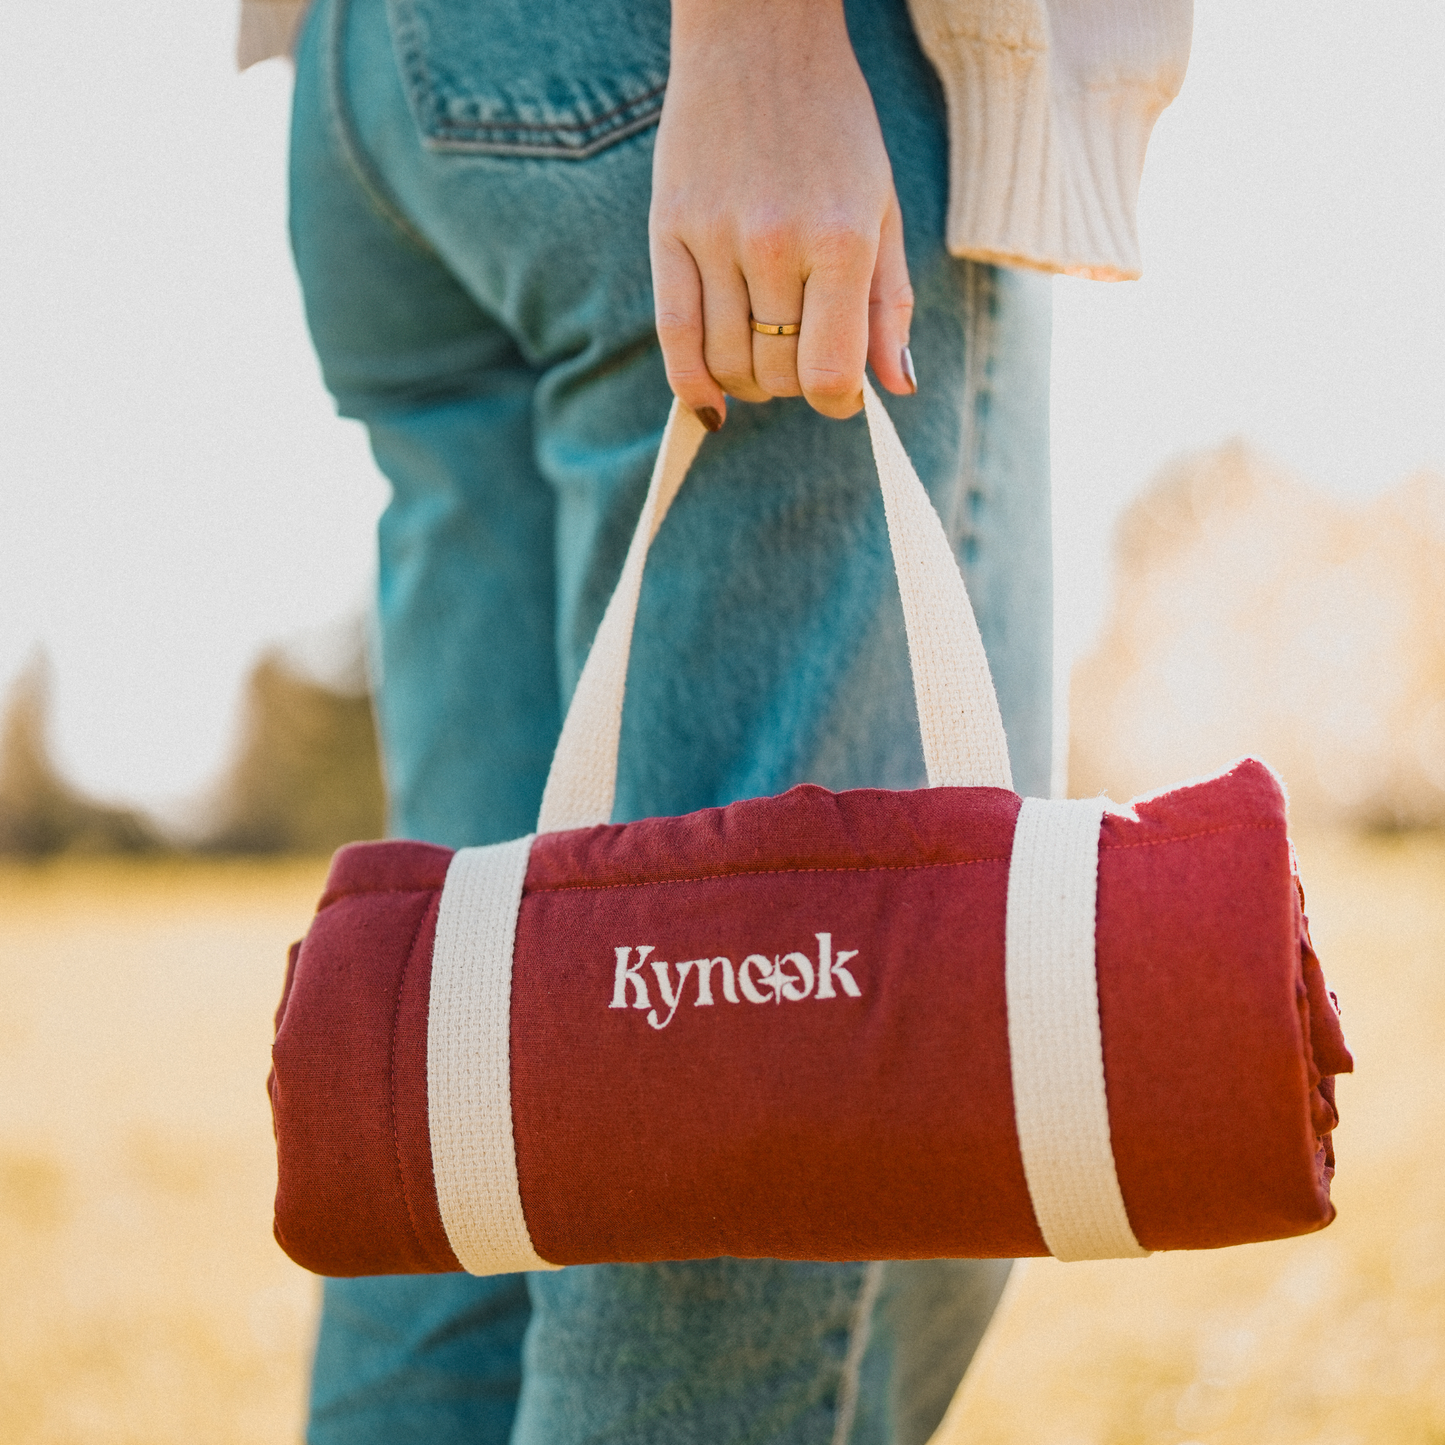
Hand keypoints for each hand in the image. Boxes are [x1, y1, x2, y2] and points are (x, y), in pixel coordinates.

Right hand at [650, 0, 916, 428]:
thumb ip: (889, 301)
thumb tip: (896, 387)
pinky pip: (674, 335)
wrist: (757, 36)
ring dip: (749, 384)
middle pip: (778, 373)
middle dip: (794, 384)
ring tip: (762, 362)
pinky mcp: (667, 230)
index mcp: (841, 239)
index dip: (838, 400)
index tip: (840, 392)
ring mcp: (715, 237)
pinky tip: (710, 400)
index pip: (831, 372)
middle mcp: (776, 243)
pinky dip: (692, 382)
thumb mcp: (882, 208)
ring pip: (727, 362)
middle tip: (800, 357)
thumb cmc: (834, 128)